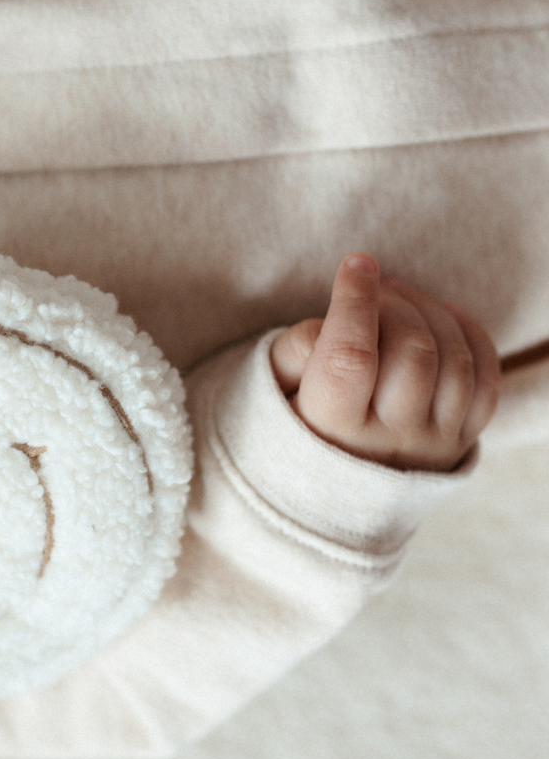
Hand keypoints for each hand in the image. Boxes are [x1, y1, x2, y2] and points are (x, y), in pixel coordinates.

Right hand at [270, 254, 500, 471]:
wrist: (332, 494)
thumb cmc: (295, 427)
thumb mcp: (272, 393)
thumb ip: (291, 354)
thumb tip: (330, 322)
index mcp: (331, 429)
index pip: (350, 357)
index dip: (355, 302)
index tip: (355, 264)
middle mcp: (387, 441)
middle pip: (411, 353)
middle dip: (393, 303)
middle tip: (372, 289)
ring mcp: (431, 443)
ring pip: (453, 361)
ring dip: (429, 312)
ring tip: (398, 299)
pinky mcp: (461, 440)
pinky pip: (485, 380)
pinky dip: (470, 336)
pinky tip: (441, 316)